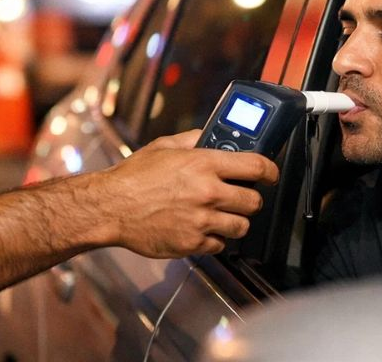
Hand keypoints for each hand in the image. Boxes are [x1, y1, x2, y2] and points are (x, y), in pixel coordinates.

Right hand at [93, 129, 278, 257]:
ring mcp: (201, 221)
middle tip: (240, 197)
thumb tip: (210, 135)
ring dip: (235, 221)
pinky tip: (200, 229)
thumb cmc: (133, 177)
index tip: (270, 174)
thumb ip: (193, 140)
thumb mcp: (164, 146)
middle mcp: (207, 192)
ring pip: (241, 227)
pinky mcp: (192, 244)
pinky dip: (214, 240)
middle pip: (254, 201)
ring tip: (221, 215)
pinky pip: (219, 246)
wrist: (110, 207)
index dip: (270, 171)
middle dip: (250, 199)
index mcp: (203, 164)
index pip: (256, 166)